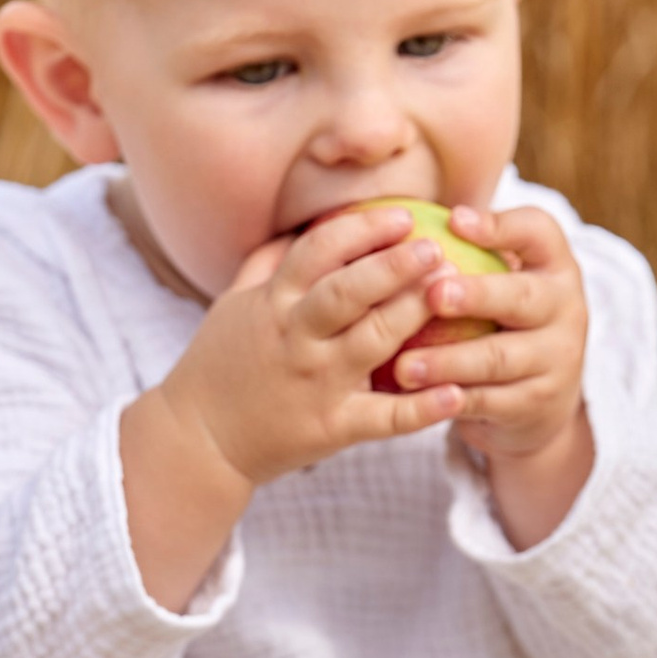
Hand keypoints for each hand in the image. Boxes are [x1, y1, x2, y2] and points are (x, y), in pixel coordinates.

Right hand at [120, 207, 459, 604]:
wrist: (199, 441)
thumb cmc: (219, 366)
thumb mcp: (233, 305)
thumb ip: (265, 264)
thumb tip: (293, 226)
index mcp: (273, 303)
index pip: (319, 250)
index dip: (362, 229)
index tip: (403, 216)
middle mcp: (296, 338)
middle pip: (349, 291)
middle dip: (395, 265)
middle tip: (436, 247)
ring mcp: (316, 383)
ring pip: (373, 342)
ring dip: (415, 314)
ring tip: (454, 293)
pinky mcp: (332, 428)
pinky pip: (384, 418)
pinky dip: (422, 408)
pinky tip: (457, 394)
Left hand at [390, 202, 594, 547]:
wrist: (543, 398)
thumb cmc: (500, 319)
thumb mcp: (502, 279)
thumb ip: (467, 251)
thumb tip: (394, 217)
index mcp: (553, 265)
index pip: (538, 232)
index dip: (500, 225)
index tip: (454, 219)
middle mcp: (565, 308)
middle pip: (523, 297)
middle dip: (478, 295)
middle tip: (433, 295)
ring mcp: (557, 358)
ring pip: (501, 358)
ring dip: (450, 361)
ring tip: (404, 365)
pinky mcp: (539, 403)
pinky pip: (490, 402)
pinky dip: (451, 400)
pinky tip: (416, 398)